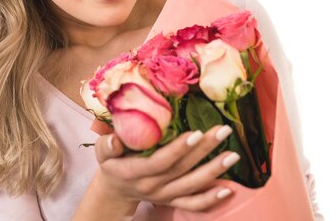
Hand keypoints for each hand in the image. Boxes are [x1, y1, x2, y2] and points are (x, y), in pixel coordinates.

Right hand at [92, 124, 238, 211]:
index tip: (195, 132)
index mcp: (134, 172)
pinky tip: (229, 189)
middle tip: (222, 131)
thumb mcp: (103, 152)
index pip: (159, 162)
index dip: (178, 150)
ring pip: (192, 186)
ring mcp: (164, 196)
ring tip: (232, 155)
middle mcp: (152, 186)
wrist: (115, 190)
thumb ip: (106, 145)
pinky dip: (212, 199)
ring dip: (214, 171)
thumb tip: (114, 139)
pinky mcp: (172, 201)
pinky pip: (194, 204)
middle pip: (181, 169)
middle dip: (204, 150)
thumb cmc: (112, 162)